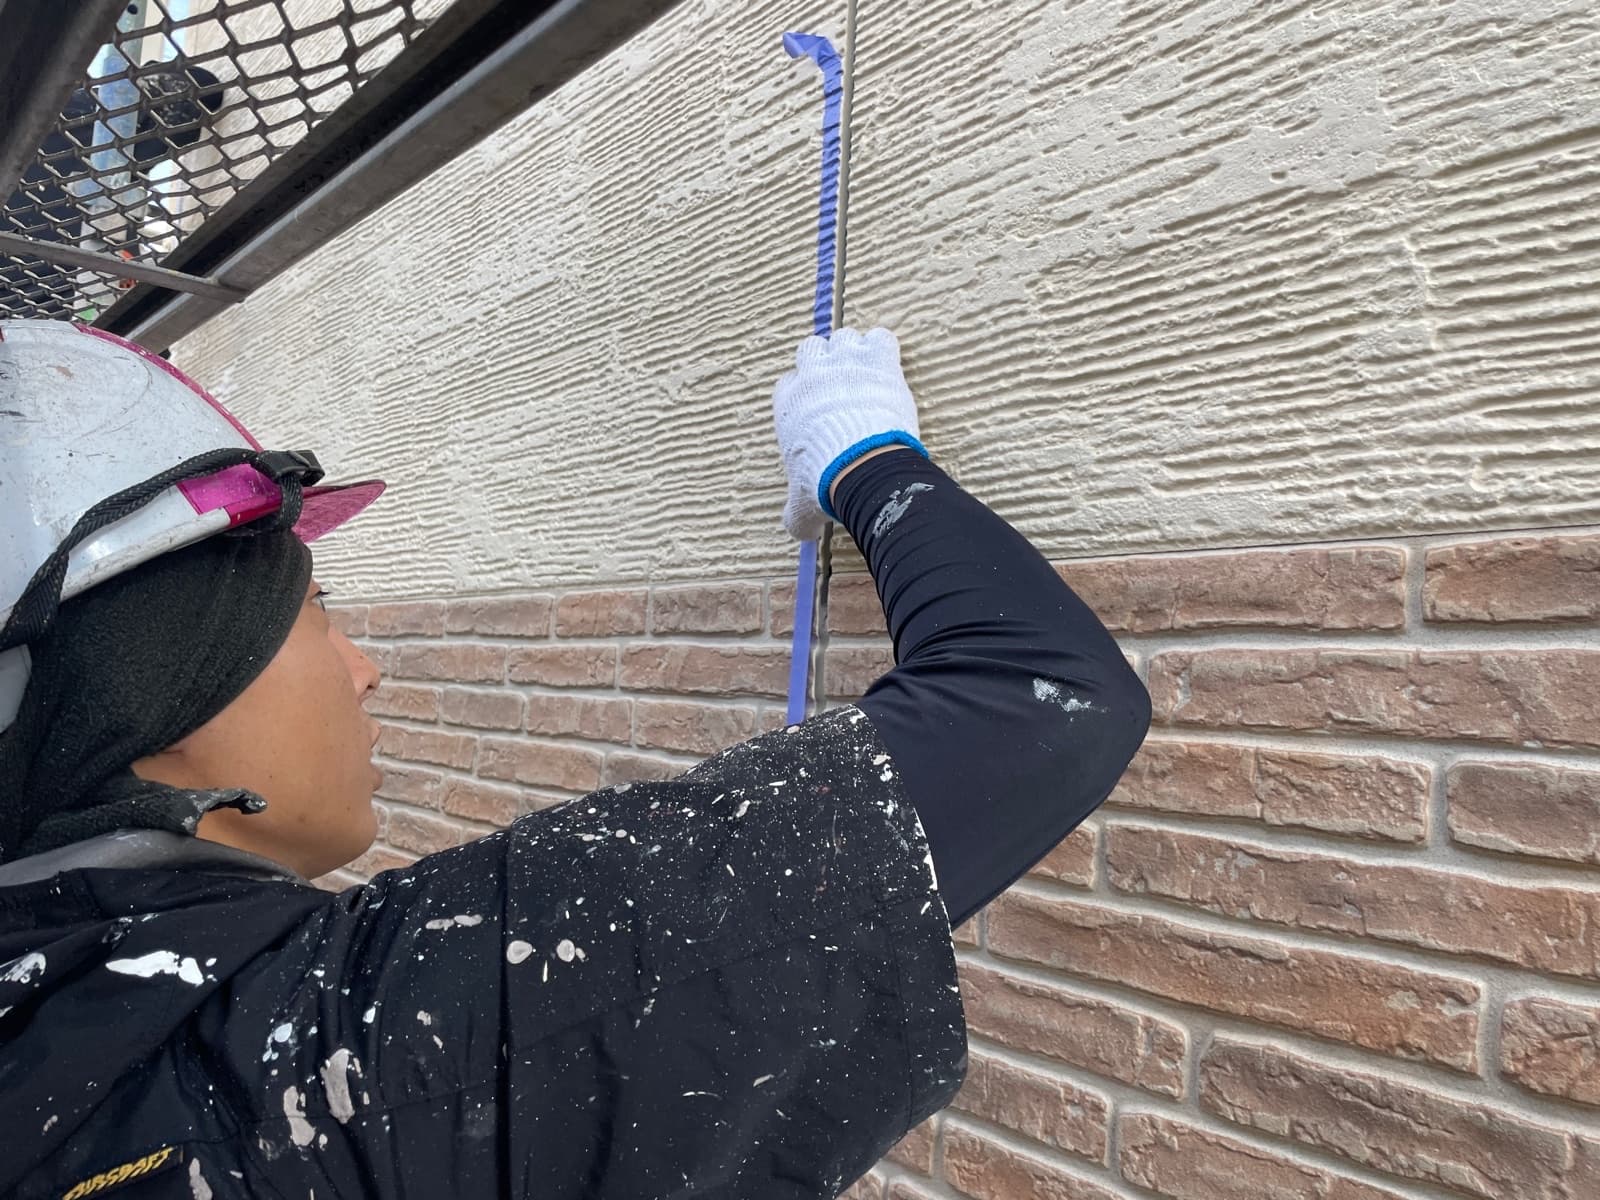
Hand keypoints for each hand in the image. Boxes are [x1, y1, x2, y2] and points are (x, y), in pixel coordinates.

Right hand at [770, 327, 924, 540]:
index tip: (819, 410)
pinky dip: (885, 348)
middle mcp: (810, 376)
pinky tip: (890, 367)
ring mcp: (844, 364)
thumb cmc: (826, 483)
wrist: (861, 467)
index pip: (789, 384)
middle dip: (825, 364)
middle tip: (843, 386)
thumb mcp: (802, 504)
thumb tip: (799, 533)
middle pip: (811, 350)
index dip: (804, 394)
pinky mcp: (876, 361)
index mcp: (788, 405)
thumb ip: (796, 513)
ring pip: (844, 338)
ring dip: (855, 352)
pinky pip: (881, 337)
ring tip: (868, 374)